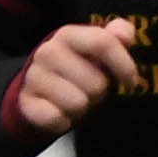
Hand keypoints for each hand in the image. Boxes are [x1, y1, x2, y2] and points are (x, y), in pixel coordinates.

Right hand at [14, 19, 140, 134]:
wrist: (35, 88)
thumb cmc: (76, 68)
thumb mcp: (95, 48)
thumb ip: (115, 36)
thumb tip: (126, 36)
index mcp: (68, 34)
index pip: (102, 43)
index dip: (124, 64)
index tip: (131, 82)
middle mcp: (47, 52)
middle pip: (96, 82)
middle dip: (99, 93)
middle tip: (90, 91)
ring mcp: (34, 77)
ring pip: (77, 103)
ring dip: (81, 108)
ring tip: (75, 100)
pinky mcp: (26, 103)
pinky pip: (56, 119)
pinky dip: (63, 122)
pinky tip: (60, 113)